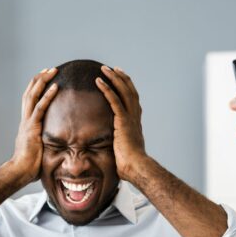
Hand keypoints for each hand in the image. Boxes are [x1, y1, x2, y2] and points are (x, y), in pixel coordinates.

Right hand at [10, 68, 58, 182]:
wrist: (20, 172)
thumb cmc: (30, 166)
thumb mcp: (40, 149)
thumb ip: (46, 141)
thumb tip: (58, 143)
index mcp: (27, 124)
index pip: (30, 101)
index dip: (36, 88)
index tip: (45, 78)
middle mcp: (25, 120)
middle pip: (29, 93)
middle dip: (39, 79)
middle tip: (50, 69)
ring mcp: (27, 123)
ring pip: (33, 96)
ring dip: (43, 81)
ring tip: (52, 71)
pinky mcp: (32, 128)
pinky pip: (40, 108)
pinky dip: (47, 96)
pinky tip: (55, 87)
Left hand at [96, 66, 146, 180]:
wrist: (136, 167)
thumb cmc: (130, 164)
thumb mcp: (123, 150)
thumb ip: (118, 144)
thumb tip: (111, 150)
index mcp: (135, 122)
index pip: (132, 99)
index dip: (127, 87)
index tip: (120, 78)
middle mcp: (135, 117)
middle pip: (130, 91)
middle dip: (121, 78)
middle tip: (112, 68)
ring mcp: (130, 118)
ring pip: (123, 91)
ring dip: (113, 78)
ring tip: (103, 69)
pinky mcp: (123, 121)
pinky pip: (114, 100)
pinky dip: (107, 89)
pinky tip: (98, 81)